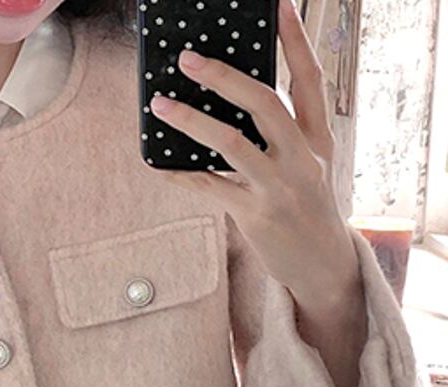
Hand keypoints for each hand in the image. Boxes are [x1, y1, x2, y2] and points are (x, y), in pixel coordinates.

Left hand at [147, 0, 359, 306]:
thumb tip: (236, 101)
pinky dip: (181, 173)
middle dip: (223, 76)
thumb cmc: (309, 208)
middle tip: (188, 58)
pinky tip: (159, 162)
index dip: (294, 40)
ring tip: (160, 104)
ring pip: (230, 142)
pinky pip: (210, 187)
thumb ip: (285, 134)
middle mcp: (301, 157)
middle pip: (263, 102)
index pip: (309, 78)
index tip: (278, 6)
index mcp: (317, 138)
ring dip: (190, 121)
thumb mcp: (310, 165)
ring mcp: (278, 187)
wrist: (323, 265)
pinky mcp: (255, 216)